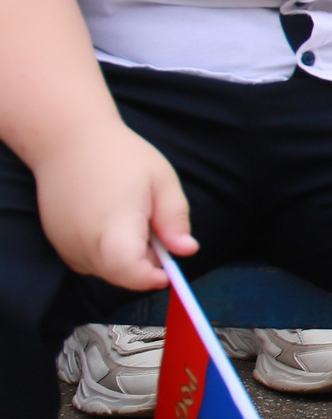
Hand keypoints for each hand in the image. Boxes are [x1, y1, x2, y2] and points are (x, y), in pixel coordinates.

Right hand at [34, 123, 194, 293]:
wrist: (67, 140)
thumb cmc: (120, 156)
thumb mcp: (161, 181)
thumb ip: (175, 218)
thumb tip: (187, 250)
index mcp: (112, 224)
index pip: (128, 270)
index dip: (150, 278)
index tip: (168, 271)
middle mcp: (83, 240)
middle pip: (120, 275)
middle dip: (144, 265)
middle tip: (154, 230)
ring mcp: (65, 243)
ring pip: (105, 270)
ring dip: (125, 258)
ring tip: (130, 218)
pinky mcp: (57, 242)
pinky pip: (89, 261)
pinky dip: (106, 252)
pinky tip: (110, 221)